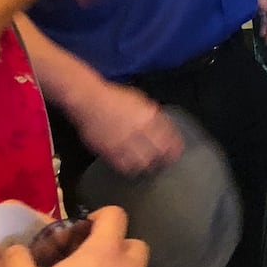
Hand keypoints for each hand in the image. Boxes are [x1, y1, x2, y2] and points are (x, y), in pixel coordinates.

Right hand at [68, 80, 183, 175]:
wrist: (89, 101)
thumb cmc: (114, 97)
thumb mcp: (140, 100)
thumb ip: (151, 114)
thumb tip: (161, 126)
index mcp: (149, 115)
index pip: (169, 136)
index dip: (175, 147)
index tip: (177, 152)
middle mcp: (140, 130)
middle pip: (159, 152)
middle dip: (164, 159)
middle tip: (165, 163)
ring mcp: (124, 142)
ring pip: (144, 162)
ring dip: (148, 165)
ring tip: (149, 166)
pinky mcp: (110, 152)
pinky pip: (125, 166)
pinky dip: (131, 168)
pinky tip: (133, 167)